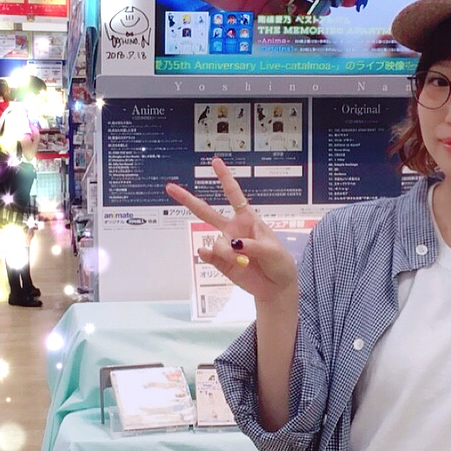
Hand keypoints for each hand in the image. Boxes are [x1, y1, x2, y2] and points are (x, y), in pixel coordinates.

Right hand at [165, 157, 297, 305]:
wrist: (276, 288)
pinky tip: (209, 255)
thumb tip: (234, 244)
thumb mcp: (273, 251)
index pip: (234, 195)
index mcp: (248, 220)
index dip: (225, 178)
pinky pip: (208, 255)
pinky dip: (209, 255)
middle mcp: (233, 230)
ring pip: (216, 243)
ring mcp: (225, 246)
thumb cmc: (279, 263)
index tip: (215, 162)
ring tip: (243, 262)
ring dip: (226, 252)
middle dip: (188, 199)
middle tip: (170, 187)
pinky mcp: (220, 263)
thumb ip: (253, 245)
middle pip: (206, 212)